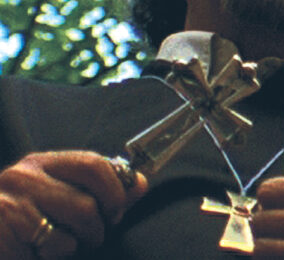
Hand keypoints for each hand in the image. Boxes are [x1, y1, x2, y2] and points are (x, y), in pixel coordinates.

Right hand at [0, 151, 147, 258]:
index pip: (94, 165)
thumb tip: (140, 182)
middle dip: (96, 228)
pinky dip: (46, 258)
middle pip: (87, 204)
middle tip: (87, 237)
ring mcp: (10, 205)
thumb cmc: (24, 221)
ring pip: (70, 232)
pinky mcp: (2, 233)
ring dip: (71, 247)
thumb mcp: (60, 198)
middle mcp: (23, 177)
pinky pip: (48, 251)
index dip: (115, 192)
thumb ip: (102, 191)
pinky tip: (31, 252)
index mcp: (42, 163)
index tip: (115, 212)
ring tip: (54, 246)